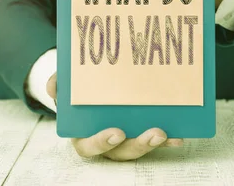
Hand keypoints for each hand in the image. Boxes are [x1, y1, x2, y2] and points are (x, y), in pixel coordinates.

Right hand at [47, 72, 182, 160]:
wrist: (90, 87)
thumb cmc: (77, 90)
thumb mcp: (67, 84)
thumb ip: (59, 83)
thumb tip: (53, 87)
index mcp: (82, 134)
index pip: (88, 146)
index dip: (101, 142)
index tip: (116, 133)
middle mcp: (105, 142)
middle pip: (121, 151)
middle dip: (138, 144)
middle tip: (154, 133)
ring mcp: (125, 139)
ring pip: (139, 147)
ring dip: (154, 142)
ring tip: (166, 132)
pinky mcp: (140, 133)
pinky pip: (155, 140)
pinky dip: (168, 139)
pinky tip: (179, 135)